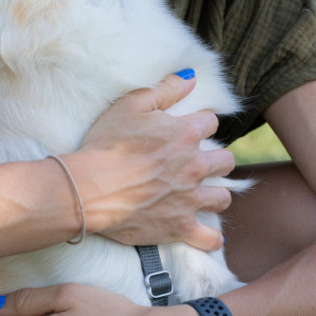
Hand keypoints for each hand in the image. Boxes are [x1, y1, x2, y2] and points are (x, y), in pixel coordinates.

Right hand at [71, 72, 235, 251]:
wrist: (89, 187)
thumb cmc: (106, 144)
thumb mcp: (131, 105)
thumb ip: (165, 89)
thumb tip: (191, 77)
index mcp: (186, 133)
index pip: (211, 122)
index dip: (199, 124)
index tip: (187, 130)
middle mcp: (195, 166)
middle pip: (226, 161)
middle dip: (216, 160)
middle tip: (199, 164)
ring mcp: (190, 198)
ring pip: (223, 197)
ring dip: (215, 195)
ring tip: (203, 195)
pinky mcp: (180, 226)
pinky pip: (209, 238)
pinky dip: (210, 239)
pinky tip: (207, 235)